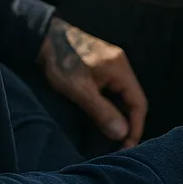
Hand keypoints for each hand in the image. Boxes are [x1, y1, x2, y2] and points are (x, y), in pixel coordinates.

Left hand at [37, 17, 147, 147]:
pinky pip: (114, 89)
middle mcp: (120, 64)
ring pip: (123, 95)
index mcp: (120, 68)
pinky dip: (112, 105)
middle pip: (133, 99)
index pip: (138, 103)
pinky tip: (104, 116)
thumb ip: (101, 111)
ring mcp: (112, 63)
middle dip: (129, 123)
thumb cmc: (60, 60)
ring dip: (121, 115)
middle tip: (120, 146)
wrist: (44, 36)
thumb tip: (122, 133)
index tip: (127, 147)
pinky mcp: (102, 65)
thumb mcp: (79, 89)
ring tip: (113, 136)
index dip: (135, 128)